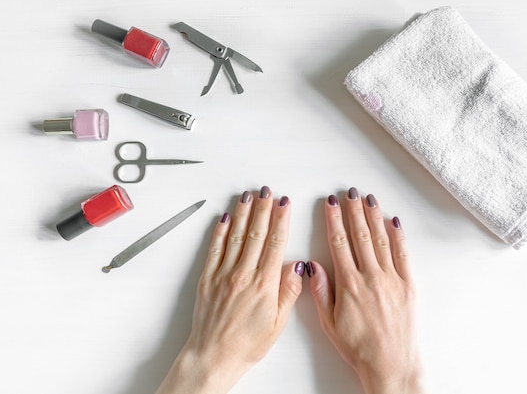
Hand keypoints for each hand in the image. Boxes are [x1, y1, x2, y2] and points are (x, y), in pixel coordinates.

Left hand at [155, 186, 304, 393]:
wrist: (214, 356)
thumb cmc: (247, 344)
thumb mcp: (279, 323)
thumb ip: (289, 291)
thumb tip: (297, 265)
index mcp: (264, 284)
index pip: (276, 243)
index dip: (281, 220)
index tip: (285, 203)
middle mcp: (244, 274)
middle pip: (256, 234)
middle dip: (263, 209)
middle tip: (267, 191)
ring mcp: (224, 274)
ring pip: (236, 236)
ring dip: (244, 213)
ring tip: (249, 196)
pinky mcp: (208, 278)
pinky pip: (215, 248)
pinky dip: (220, 231)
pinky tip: (226, 217)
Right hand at [308, 187, 421, 393]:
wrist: (391, 364)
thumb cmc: (358, 347)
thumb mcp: (330, 323)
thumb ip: (321, 291)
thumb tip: (312, 265)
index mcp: (349, 284)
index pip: (338, 242)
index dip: (334, 220)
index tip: (331, 203)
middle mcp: (370, 276)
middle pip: (360, 235)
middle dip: (353, 210)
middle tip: (349, 193)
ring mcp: (391, 278)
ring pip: (380, 239)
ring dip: (373, 216)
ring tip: (368, 199)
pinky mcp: (408, 285)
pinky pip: (402, 254)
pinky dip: (398, 235)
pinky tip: (393, 220)